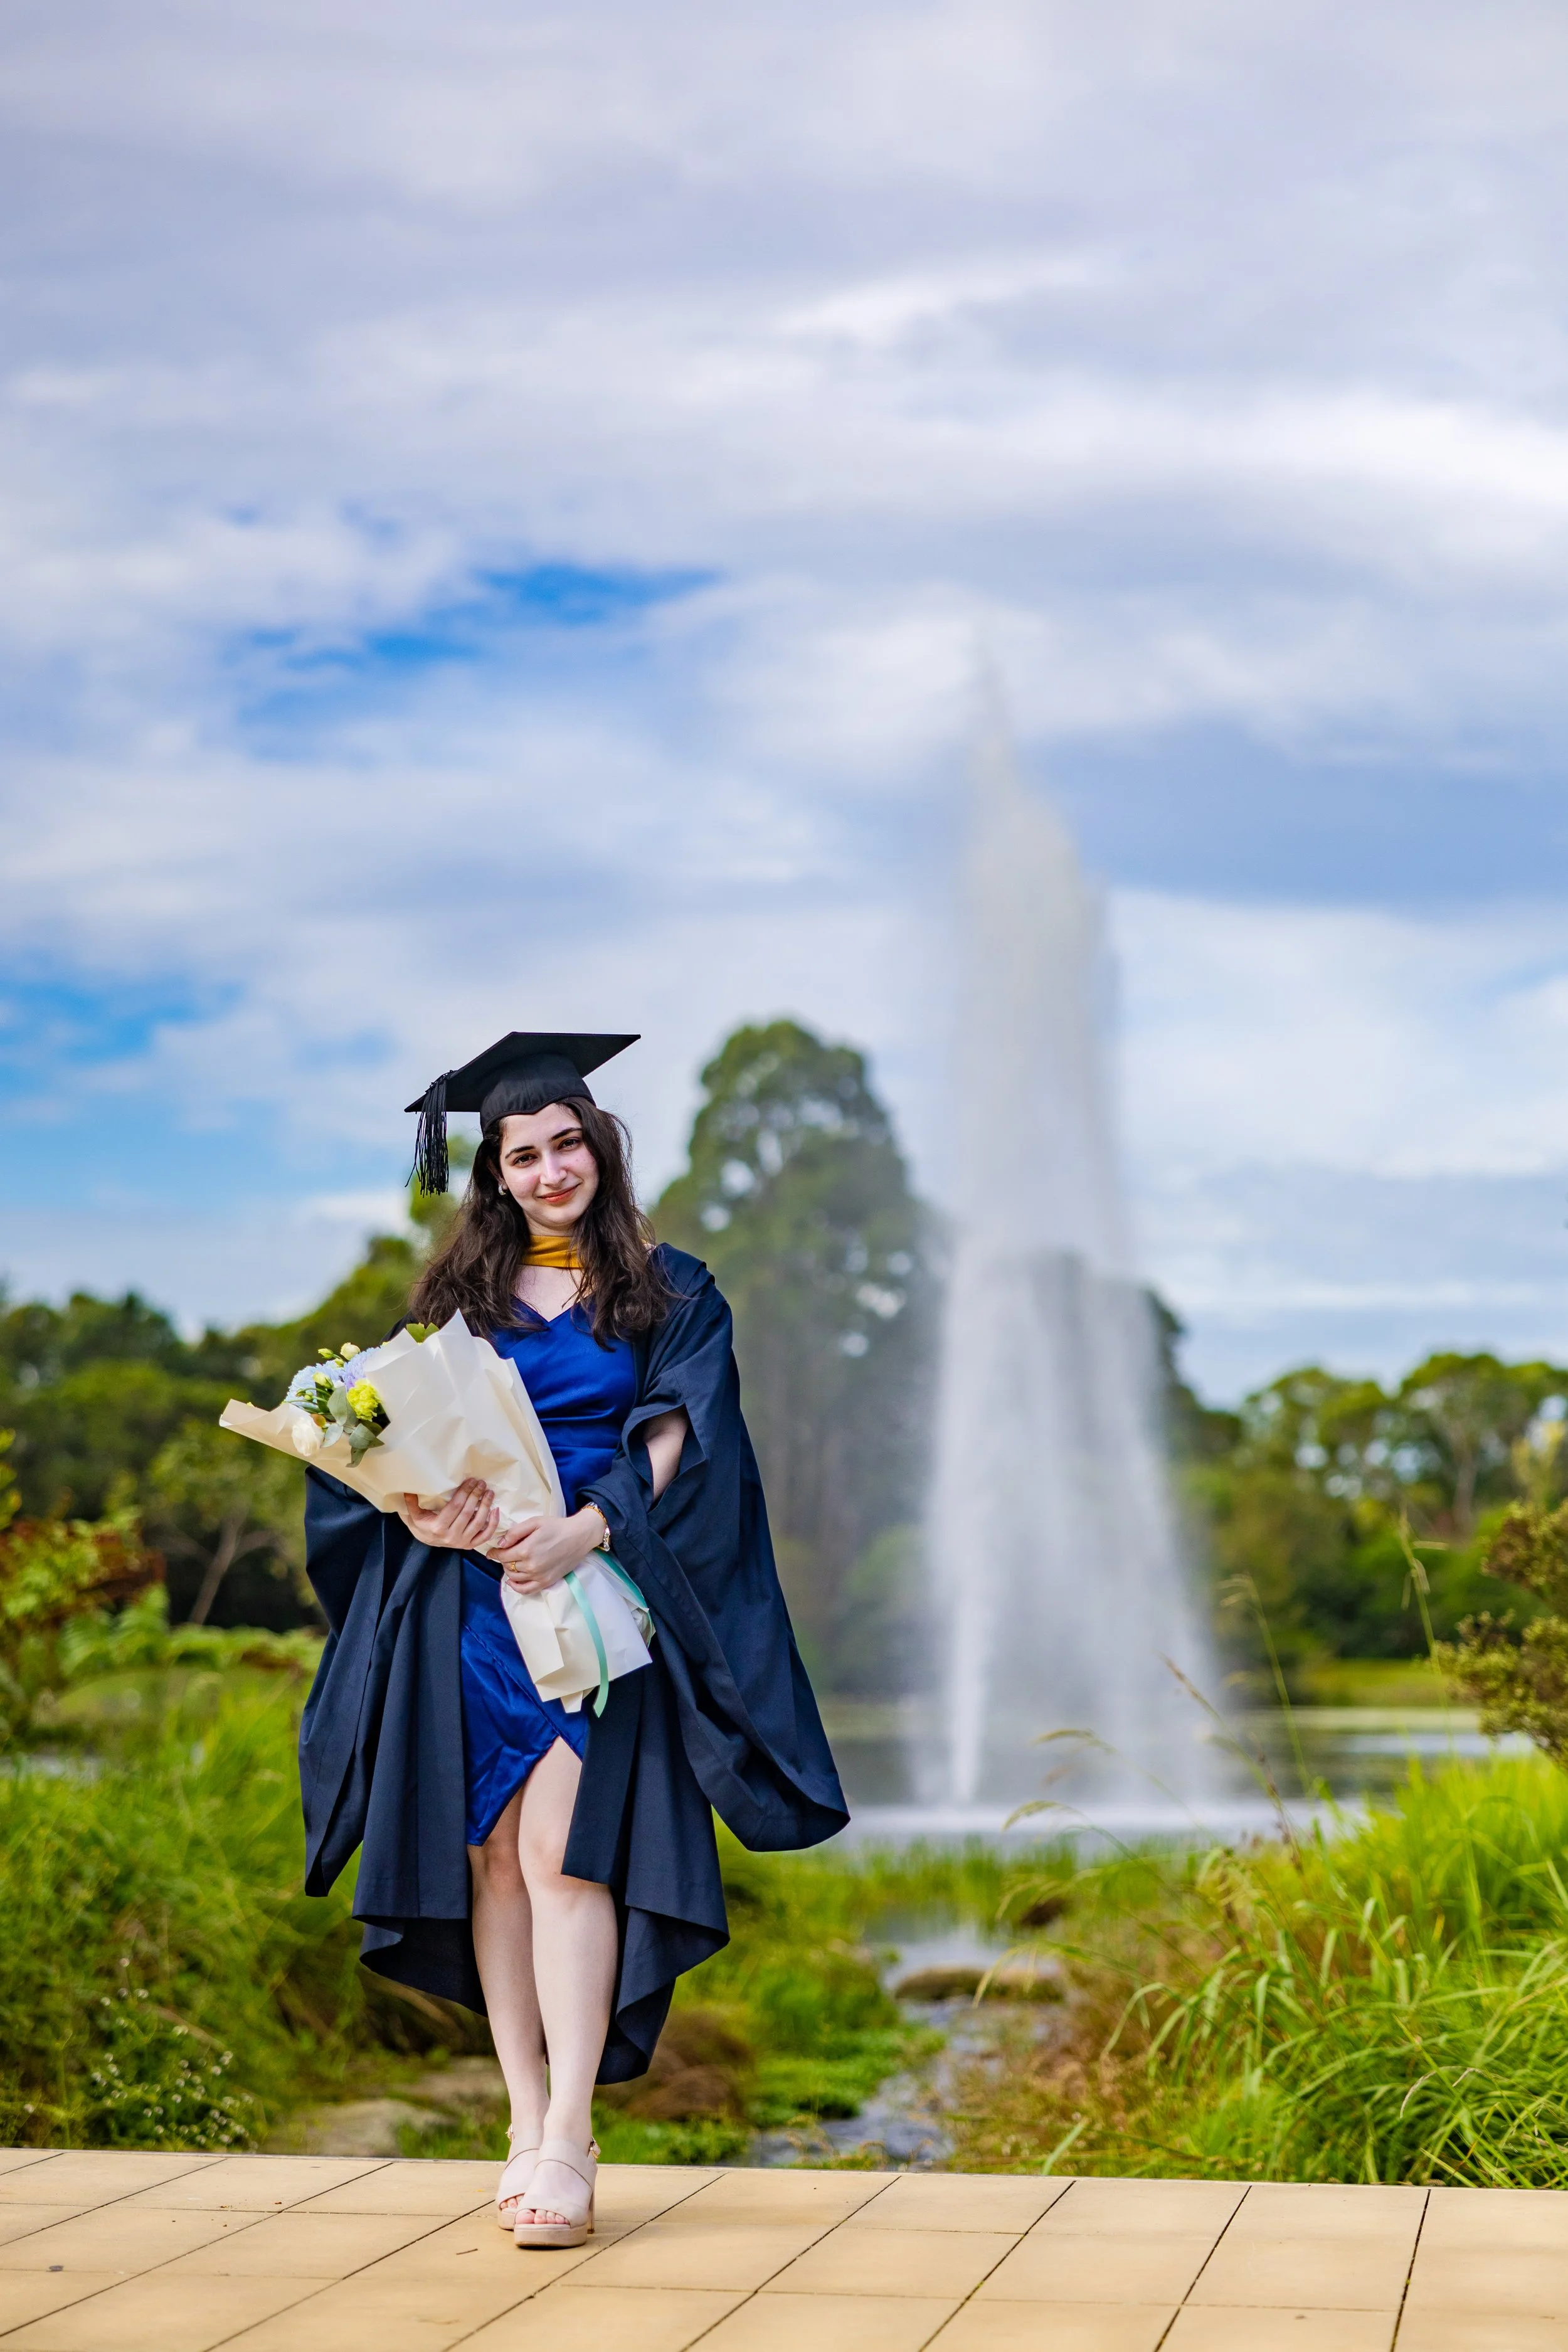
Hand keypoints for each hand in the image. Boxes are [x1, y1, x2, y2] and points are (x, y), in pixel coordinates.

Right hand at [398, 1479, 500, 1552]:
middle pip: (467, 1513)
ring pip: (478, 1523)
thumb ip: (411, 1503)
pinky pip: (485, 1536)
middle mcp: (451, 1536)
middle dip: (476, 1496)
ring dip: (485, 1506)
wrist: (427, 1540)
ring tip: (489, 1492)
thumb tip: (408, 1489)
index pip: (455, 1507)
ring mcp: (461, 1542)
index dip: (465, 1492)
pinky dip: (493, 1524)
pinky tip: (495, 1510)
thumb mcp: (414, 1514)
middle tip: (482, 1483)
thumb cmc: (422, 1524)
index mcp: (438, 1527)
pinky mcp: (469, 1545)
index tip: (471, 1481)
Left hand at [491, 1507, 605, 1594]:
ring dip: (509, 1571)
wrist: (579, 1536)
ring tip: (511, 1563)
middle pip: (507, 1566)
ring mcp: (539, 1576)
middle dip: (503, 1559)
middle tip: (505, 1553)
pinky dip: (516, 1587)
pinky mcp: (547, 1582)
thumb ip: (515, 1532)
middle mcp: (531, 1566)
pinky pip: (526, 1590)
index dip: (495, 1553)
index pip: (502, 1555)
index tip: (492, 1551)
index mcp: (526, 1550)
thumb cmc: (557, 1526)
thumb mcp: (535, 1522)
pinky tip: (513, 1581)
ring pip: (514, 1578)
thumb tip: (501, 1543)